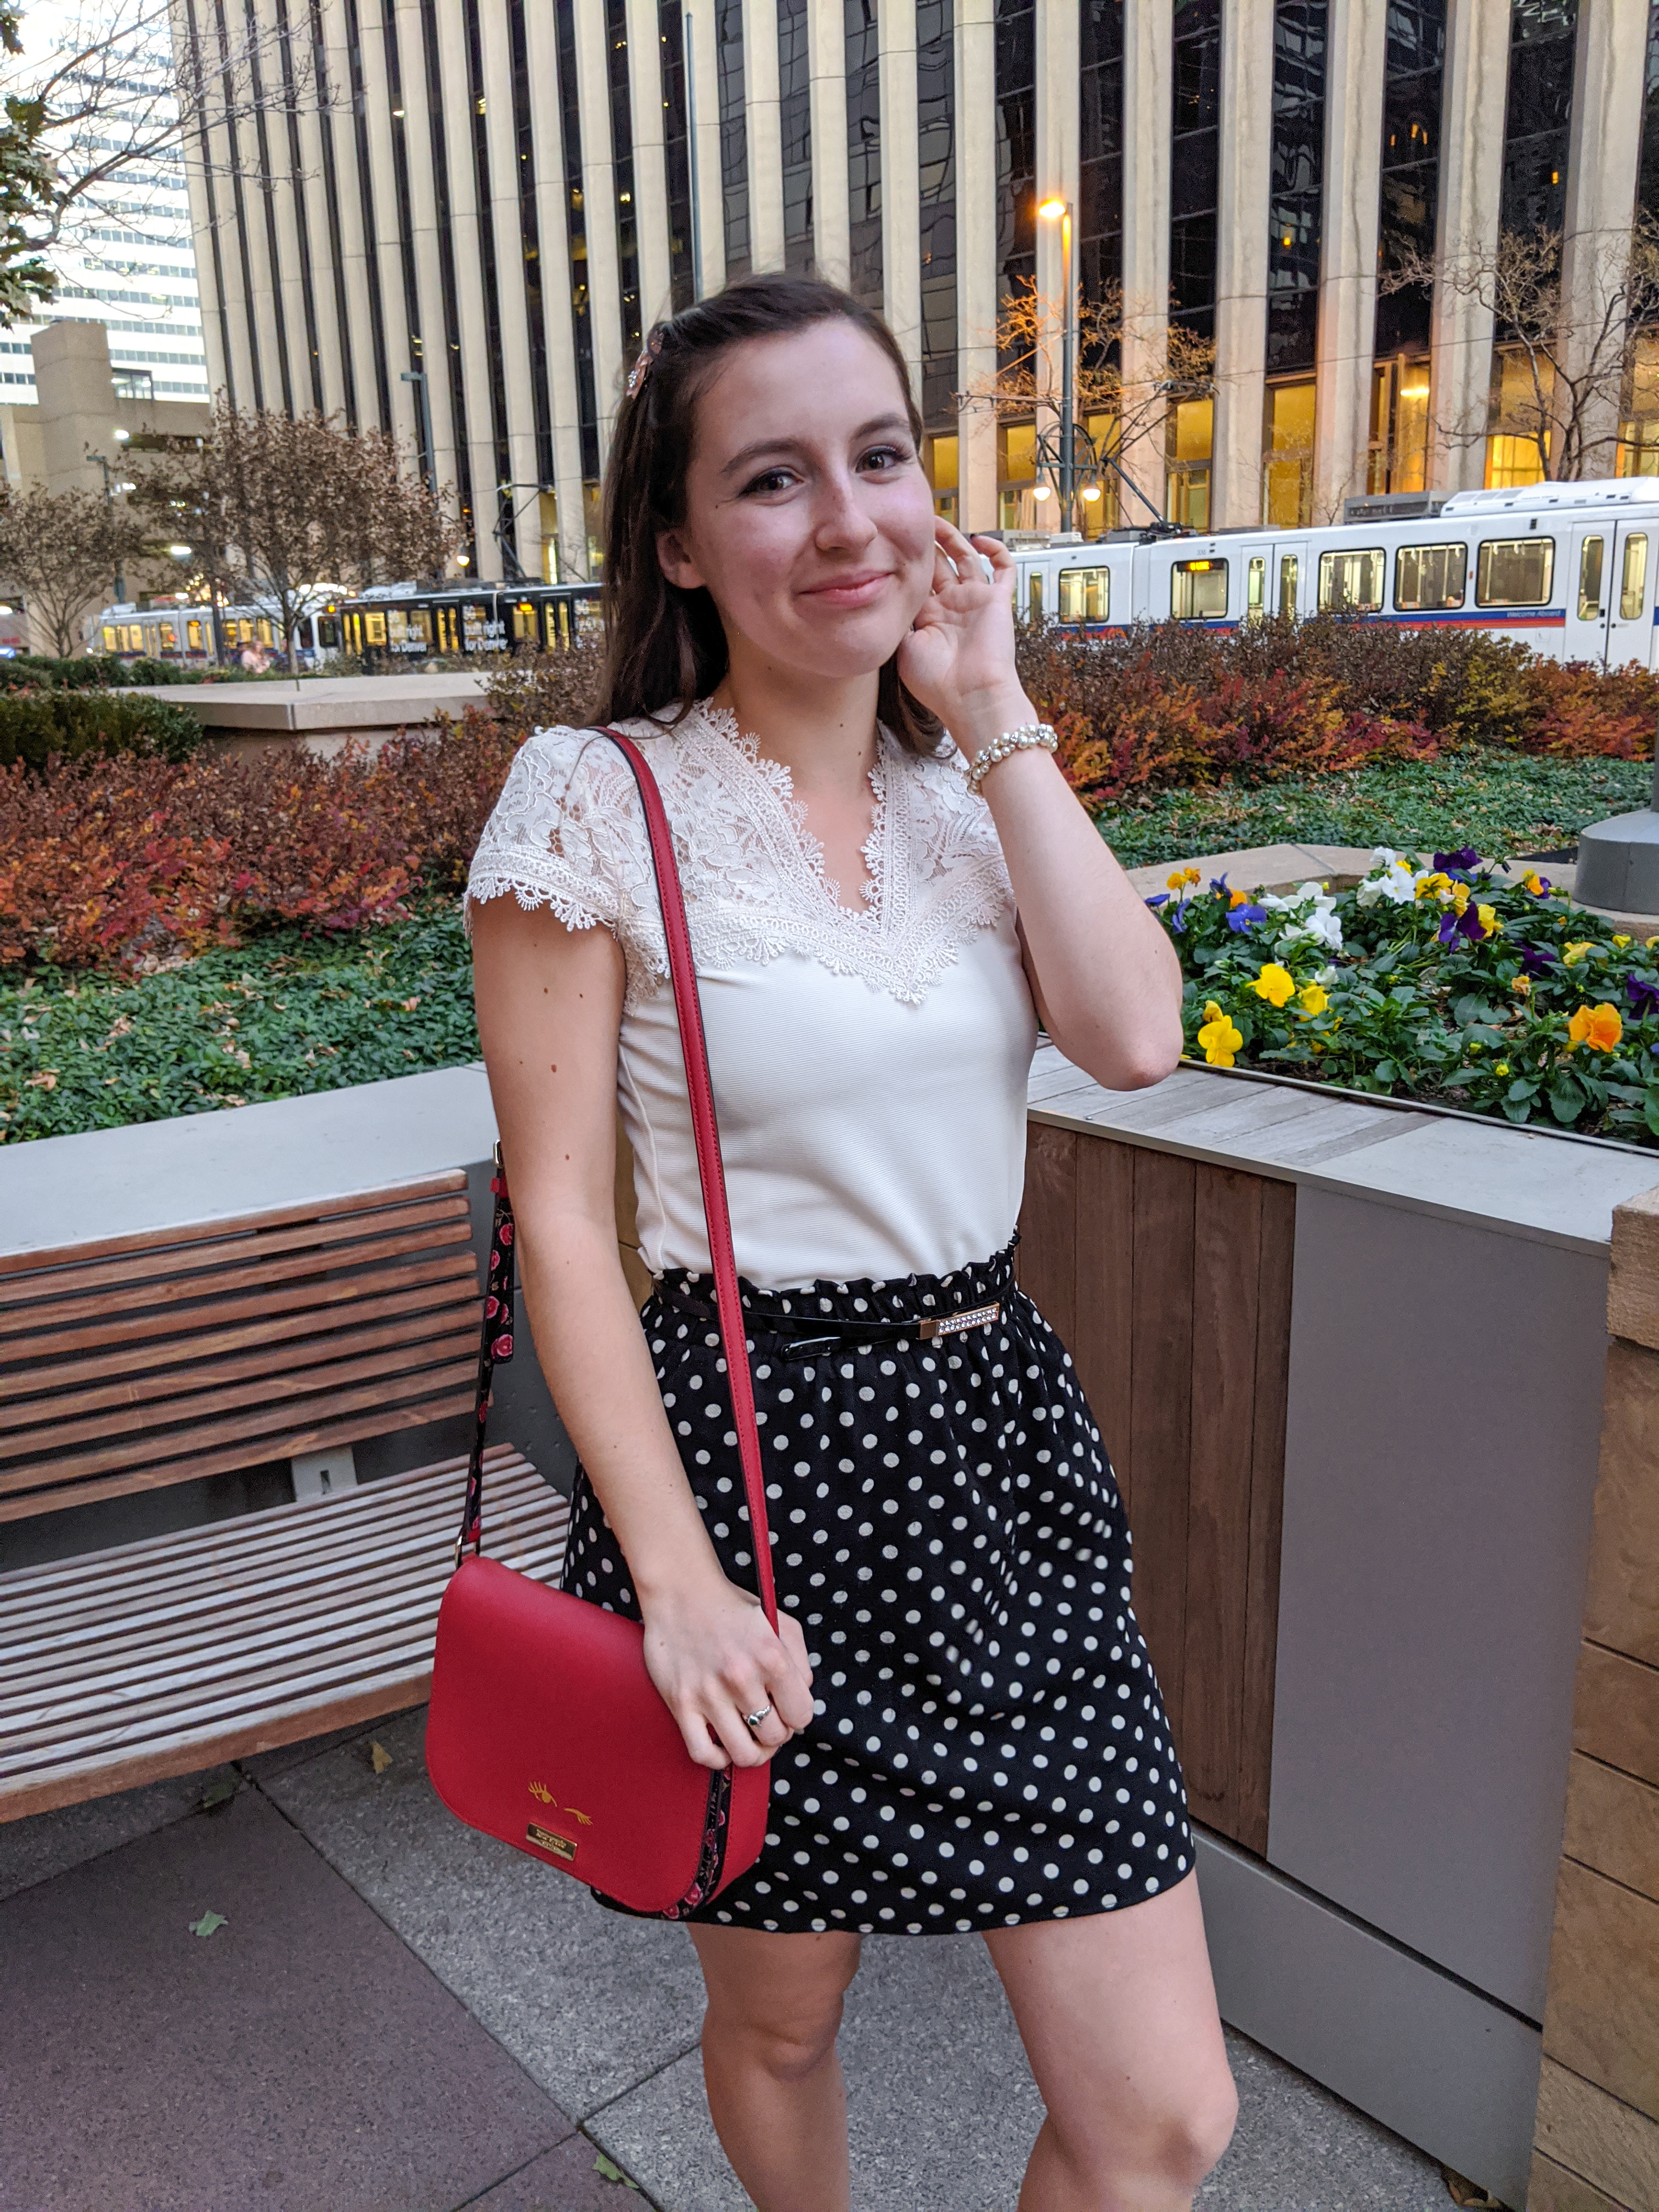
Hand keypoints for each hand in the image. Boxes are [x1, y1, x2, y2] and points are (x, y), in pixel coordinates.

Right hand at [640, 1569, 815, 1769]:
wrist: (681, 1591)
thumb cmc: (731, 1607)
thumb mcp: (779, 1621)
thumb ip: (801, 1660)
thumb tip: (803, 1696)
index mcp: (772, 1656)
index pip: (801, 1715)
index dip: (796, 1716)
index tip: (786, 1708)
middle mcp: (741, 1677)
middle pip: (774, 1737)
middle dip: (775, 1732)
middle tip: (766, 1719)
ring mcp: (709, 1693)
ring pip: (744, 1753)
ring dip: (752, 1750)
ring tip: (748, 1736)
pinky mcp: (680, 1703)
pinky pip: (703, 1754)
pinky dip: (718, 1759)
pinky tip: (722, 1745)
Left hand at [896, 518, 1033, 758]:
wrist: (971, 696)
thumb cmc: (937, 680)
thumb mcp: (904, 647)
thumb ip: (898, 618)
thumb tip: (883, 596)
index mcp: (929, 619)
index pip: (917, 582)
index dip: (906, 563)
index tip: (890, 544)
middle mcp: (951, 607)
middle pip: (939, 566)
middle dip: (926, 546)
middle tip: (913, 523)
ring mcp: (974, 602)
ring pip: (965, 560)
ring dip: (952, 539)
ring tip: (936, 520)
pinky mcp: (998, 600)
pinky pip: (1004, 570)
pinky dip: (996, 551)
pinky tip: (979, 539)